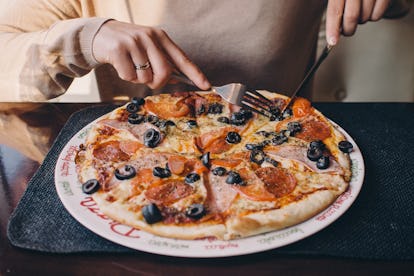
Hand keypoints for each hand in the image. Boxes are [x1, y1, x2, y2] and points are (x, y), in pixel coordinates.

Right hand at [92, 20, 209, 89]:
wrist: (99, 34)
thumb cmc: (128, 46)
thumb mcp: (148, 48)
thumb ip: (162, 61)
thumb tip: (176, 80)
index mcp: (160, 37)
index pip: (182, 58)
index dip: (195, 74)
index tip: (206, 85)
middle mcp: (149, 37)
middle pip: (165, 73)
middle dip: (157, 82)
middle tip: (148, 78)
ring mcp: (134, 42)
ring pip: (145, 78)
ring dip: (138, 79)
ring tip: (130, 65)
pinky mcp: (118, 49)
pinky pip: (129, 77)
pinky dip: (125, 77)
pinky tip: (121, 65)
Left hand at [326, 0, 390, 44]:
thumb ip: (335, 9)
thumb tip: (332, 30)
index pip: (335, 10)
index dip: (332, 28)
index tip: (332, 41)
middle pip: (351, 16)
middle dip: (348, 29)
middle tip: (347, 30)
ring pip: (365, 17)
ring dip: (361, 20)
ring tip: (361, 11)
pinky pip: (377, 15)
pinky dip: (373, 16)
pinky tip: (371, 8)